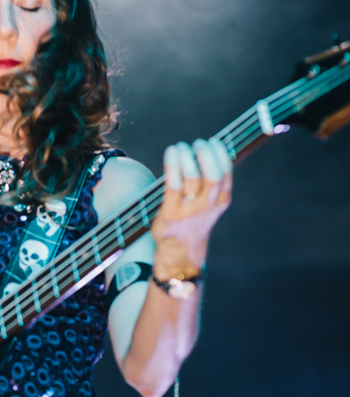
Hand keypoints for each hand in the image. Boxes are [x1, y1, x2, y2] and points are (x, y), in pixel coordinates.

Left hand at [150, 137, 231, 278]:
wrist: (179, 253)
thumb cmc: (192, 221)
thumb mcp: (210, 206)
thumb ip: (213, 185)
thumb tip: (209, 152)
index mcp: (221, 201)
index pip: (226, 173)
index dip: (220, 154)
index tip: (212, 142)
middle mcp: (208, 206)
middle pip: (213, 174)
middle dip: (205, 153)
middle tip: (196, 144)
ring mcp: (189, 211)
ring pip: (193, 177)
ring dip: (186, 156)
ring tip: (180, 147)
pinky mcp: (171, 213)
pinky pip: (173, 184)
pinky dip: (172, 165)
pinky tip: (171, 153)